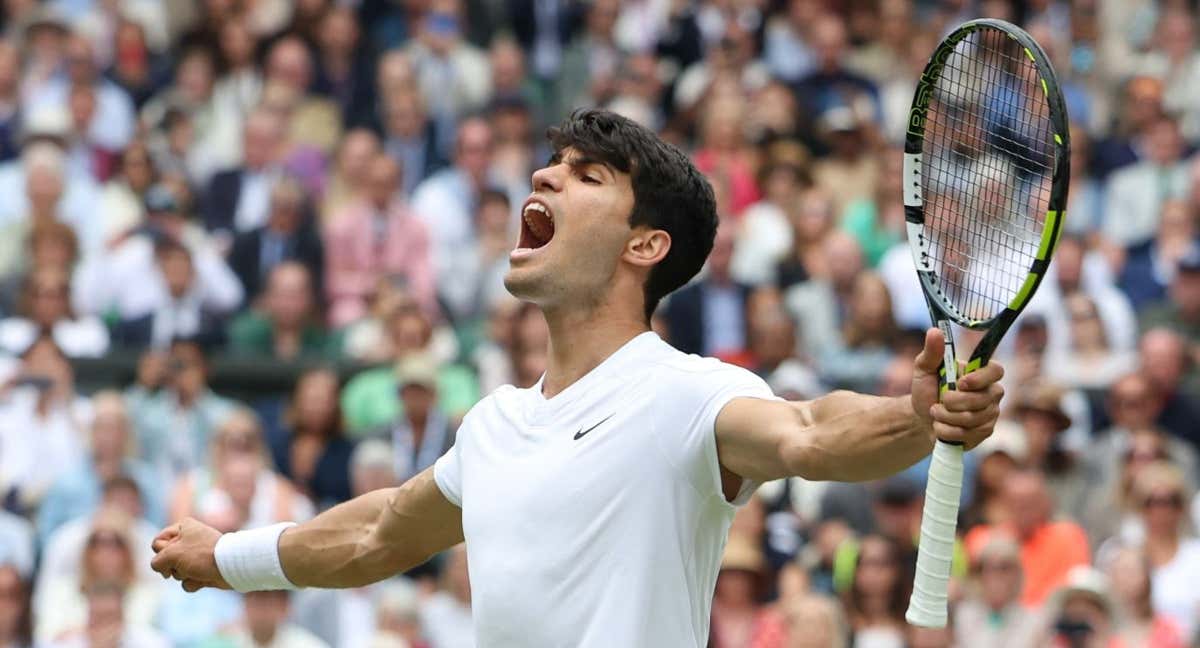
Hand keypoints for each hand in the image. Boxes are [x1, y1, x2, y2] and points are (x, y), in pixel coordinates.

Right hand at [150, 518, 230, 591]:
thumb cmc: (201, 555)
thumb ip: (157, 561)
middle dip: (172, 565)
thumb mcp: (171, 554)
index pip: (157, 542)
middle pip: (165, 559)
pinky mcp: (203, 570)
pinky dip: (194, 583)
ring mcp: (196, 556)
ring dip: (183, 575)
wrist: (230, 568)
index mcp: (183, 527)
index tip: (175, 552)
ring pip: (175, 571)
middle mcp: (189, 540)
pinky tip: (204, 579)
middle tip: (186, 563)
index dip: (162, 552)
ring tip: (197, 571)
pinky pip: (188, 581)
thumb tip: (164, 571)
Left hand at [911, 328, 1004, 449]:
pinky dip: (947, 431)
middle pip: (980, 400)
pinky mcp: (985, 432)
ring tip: (935, 413)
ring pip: (972, 419)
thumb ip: (931, 352)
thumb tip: (935, 331)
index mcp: (982, 373)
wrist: (922, 418)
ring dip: (945, 417)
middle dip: (951, 403)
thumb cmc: (927, 389)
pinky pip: (968, 435)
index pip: (997, 371)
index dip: (980, 378)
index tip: (960, 383)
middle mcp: (992, 393)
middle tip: (937, 402)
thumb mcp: (924, 369)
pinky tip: (940, 427)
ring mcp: (991, 414)